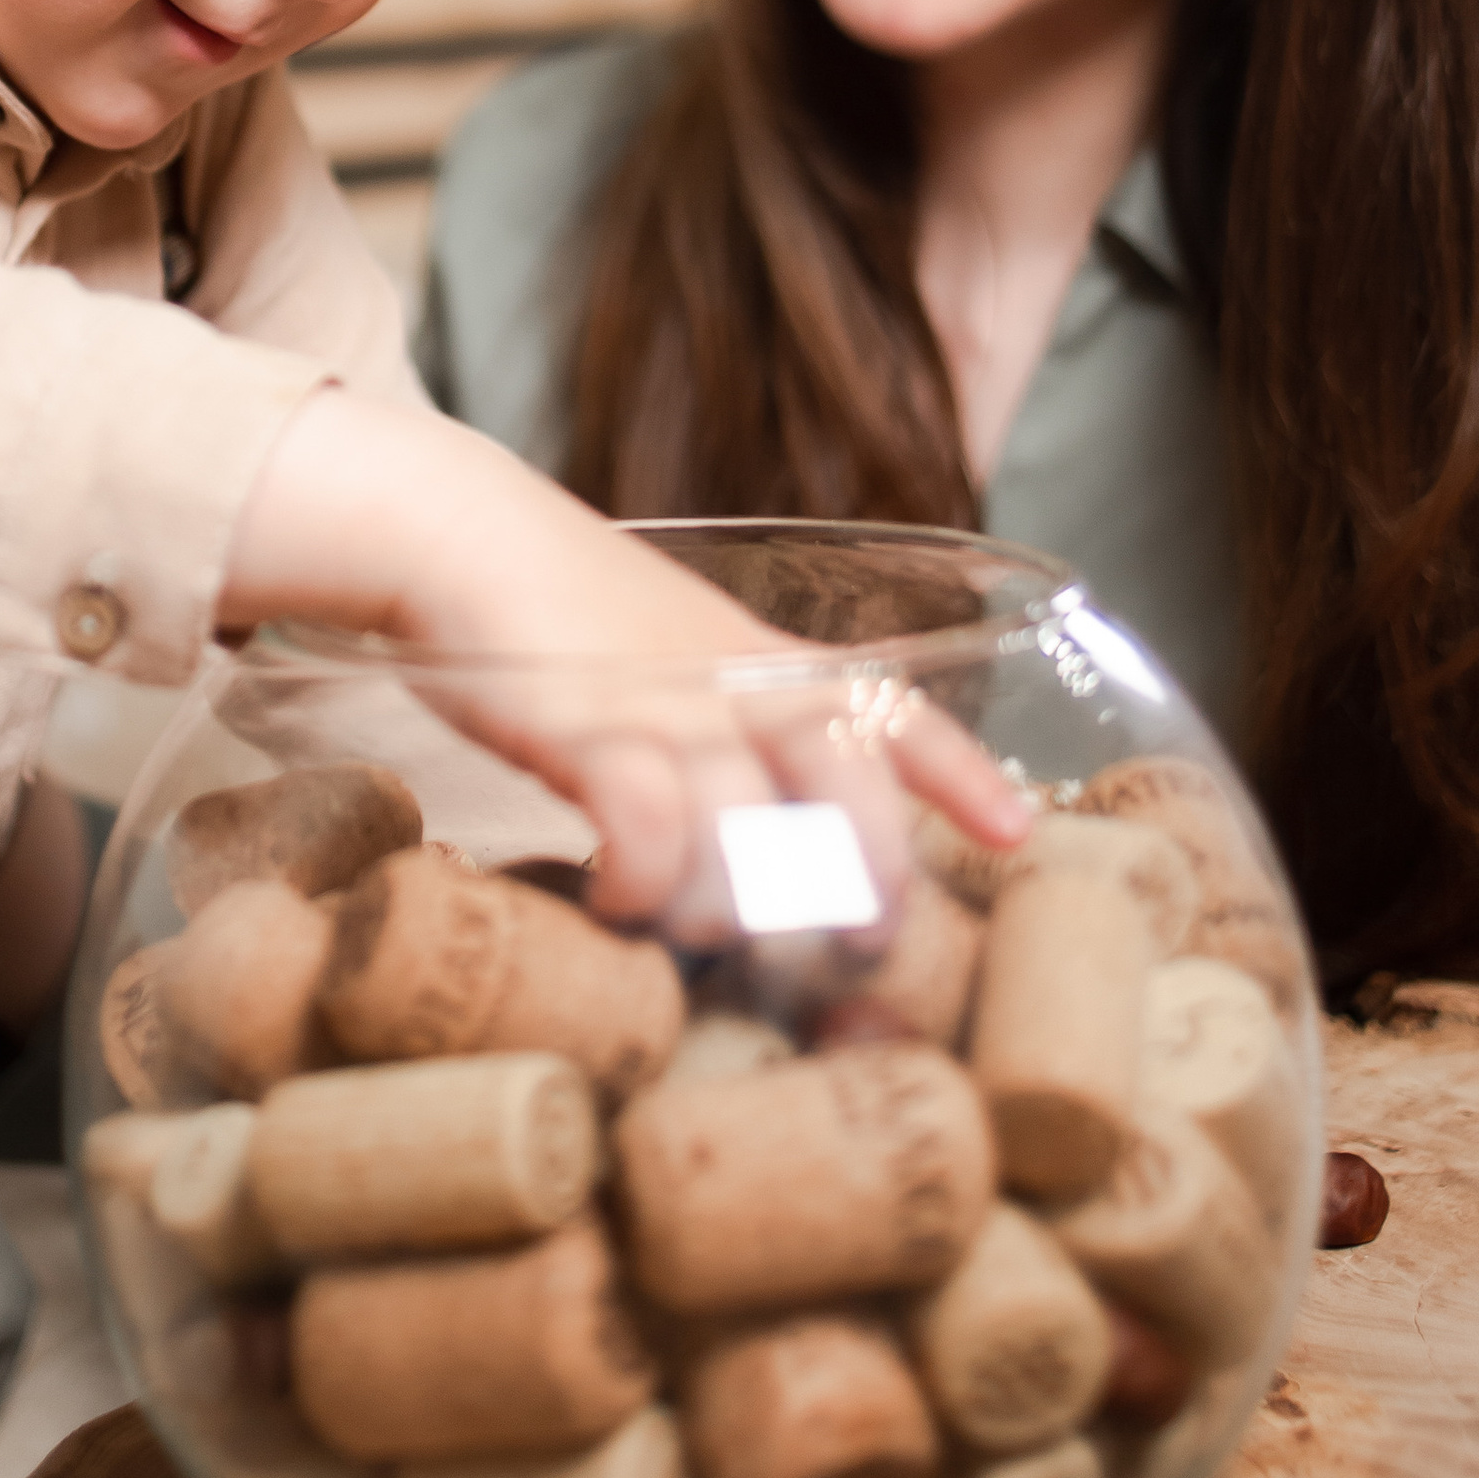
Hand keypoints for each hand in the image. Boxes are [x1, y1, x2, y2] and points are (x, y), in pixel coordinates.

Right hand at [219, 392, 1030, 934]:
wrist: (460, 532)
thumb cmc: (562, 615)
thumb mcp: (676, 654)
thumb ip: (727, 726)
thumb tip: (763, 835)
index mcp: (766, 660)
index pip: (891, 706)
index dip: (959, 773)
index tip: (1017, 830)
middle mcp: (736, 679)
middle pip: (846, 771)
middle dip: (871, 868)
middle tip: (866, 944)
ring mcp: (665, 699)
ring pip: (748, 821)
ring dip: (735, 903)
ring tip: (701, 937)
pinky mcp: (586, 722)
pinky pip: (644, 822)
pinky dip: (644, 882)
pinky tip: (619, 905)